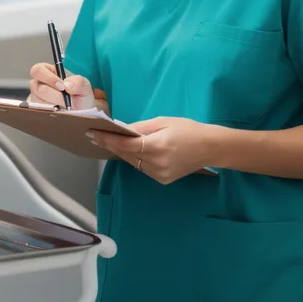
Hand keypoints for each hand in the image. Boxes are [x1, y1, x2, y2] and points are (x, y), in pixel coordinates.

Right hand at [28, 63, 96, 109]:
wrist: (81, 111)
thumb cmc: (79, 95)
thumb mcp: (84, 86)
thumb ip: (78, 82)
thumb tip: (67, 85)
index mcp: (46, 71)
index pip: (38, 70)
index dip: (48, 78)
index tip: (62, 86)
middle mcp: (38, 84)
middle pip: (37, 88)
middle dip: (54, 94)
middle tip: (66, 99)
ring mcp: (36, 98)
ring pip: (40, 102)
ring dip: (55, 105)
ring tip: (66, 106)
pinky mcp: (37, 110)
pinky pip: (41, 112)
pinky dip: (53, 112)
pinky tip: (61, 112)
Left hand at [89, 117, 221, 184]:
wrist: (210, 147)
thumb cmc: (188, 129)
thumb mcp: (163, 122)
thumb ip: (141, 127)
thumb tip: (122, 129)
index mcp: (156, 146)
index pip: (124, 144)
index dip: (106, 139)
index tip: (92, 133)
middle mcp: (155, 163)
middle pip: (126, 154)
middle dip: (111, 145)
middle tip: (96, 136)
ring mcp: (159, 174)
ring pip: (133, 163)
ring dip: (123, 153)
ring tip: (111, 142)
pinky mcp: (163, 179)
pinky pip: (143, 168)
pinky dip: (136, 160)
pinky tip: (133, 151)